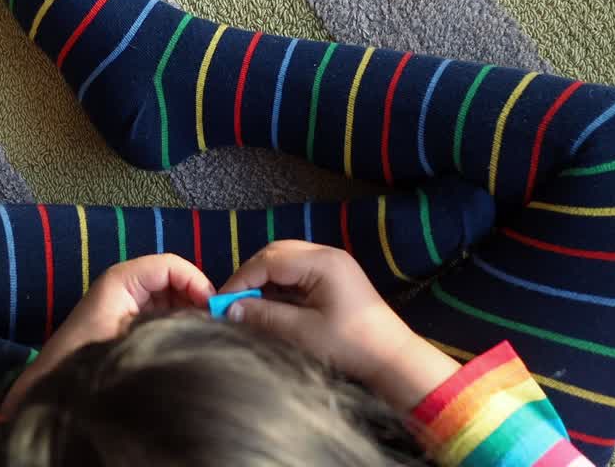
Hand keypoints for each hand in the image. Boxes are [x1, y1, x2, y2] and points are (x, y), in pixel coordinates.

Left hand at [0, 254, 214, 413]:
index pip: (170, 265)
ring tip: (204, 334)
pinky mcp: (131, 320)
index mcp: (122, 280)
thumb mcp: (133, 337)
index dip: (196, 281)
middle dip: (196, 298)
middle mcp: (126, 284)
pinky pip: (164, 312)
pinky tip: (187, 340)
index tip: (213, 310)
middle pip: (174, 278)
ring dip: (190, 312)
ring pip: (172, 296)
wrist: (55, 382)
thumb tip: (209, 320)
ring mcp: (129, 302)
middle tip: (214, 325)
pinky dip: (179, 322)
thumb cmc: (88, 356)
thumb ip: (171, 323)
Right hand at [220, 241, 457, 410]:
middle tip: (232, 302)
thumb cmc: (351, 345)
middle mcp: (327, 254)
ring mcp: (332, 264)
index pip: (269, 260)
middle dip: (250, 276)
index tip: (221, 302)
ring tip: (248, 306)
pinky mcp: (333, 278)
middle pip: (275, 254)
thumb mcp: (302, 332)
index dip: (241, 280)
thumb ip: (264, 316)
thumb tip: (229, 309)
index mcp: (323, 262)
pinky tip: (269, 307)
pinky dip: (279, 287)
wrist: (393, 359)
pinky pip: (297, 273)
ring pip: (284, 262)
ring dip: (264, 281)